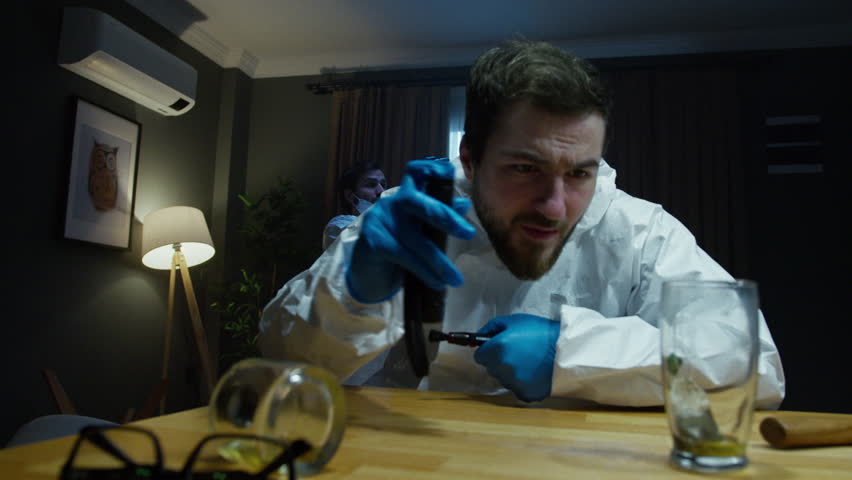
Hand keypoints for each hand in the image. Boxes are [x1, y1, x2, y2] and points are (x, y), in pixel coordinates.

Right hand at [345, 158, 475, 302]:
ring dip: (438, 260)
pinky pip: (403, 255)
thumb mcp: (422, 231)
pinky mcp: (372, 241)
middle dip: (445, 216)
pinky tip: (436, 282)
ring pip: (413, 237)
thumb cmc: (400, 247)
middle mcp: (391, 203)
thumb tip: (464, 203)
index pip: (415, 173)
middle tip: (468, 233)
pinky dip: (423, 271)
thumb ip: (440, 217)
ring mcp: (379, 220)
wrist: (368, 273)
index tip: (449, 172)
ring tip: (454, 278)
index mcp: (405, 195)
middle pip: (417, 202)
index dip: (430, 169)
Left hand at [473, 314, 560, 401]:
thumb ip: (492, 327)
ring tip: (529, 363)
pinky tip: (534, 374)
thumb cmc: (541, 333)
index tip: (499, 348)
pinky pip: (517, 390)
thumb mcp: (515, 321)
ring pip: (504, 380)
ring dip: (511, 373)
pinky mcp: (524, 394)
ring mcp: (513, 383)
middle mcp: (502, 367)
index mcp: (497, 348)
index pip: (479, 356)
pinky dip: (523, 384)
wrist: (568, 350)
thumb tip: (478, 337)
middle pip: (491, 368)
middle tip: (519, 353)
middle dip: (499, 362)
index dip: (489, 351)